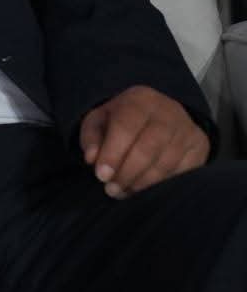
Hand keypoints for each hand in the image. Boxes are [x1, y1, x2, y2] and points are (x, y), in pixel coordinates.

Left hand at [79, 85, 207, 197]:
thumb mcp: (99, 120)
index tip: (101, 176)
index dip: (112, 154)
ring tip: (124, 191)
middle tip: (111, 189)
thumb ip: (90, 137)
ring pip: (166, 163)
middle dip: (127, 173)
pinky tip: (145, 190)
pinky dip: (162, 185)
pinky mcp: (200, 146)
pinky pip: (183, 172)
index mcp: (139, 99)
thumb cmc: (123, 120)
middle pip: (148, 147)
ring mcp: (187, 129)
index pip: (126, 127)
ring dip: (142, 183)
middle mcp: (168, 111)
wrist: (159, 114)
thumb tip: (92, 159)